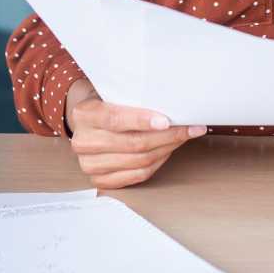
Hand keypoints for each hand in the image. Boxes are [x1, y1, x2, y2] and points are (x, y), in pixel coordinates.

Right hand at [63, 79, 205, 188]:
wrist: (87, 122)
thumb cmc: (106, 103)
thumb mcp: (112, 92)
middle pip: (133, 143)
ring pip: (139, 160)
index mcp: (85, 114)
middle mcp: (84, 141)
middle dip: (167, 136)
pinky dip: (158, 162)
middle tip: (189, 128)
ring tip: (182, 138)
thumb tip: (172, 104)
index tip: (167, 121)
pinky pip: (138, 174)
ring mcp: (90, 164)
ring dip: (167, 149)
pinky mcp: (100, 179)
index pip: (115, 119)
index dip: (142, 121)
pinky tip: (167, 150)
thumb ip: (132, 99)